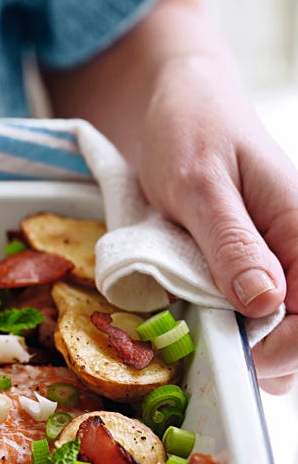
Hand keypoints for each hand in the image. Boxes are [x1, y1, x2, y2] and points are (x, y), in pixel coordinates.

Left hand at [134, 55, 297, 393]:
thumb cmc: (190, 134)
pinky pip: (257, 316)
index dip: (280, 349)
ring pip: (282, 330)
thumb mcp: (200, 188)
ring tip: (204, 339)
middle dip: (265, 355)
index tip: (232, 357)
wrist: (181, 106)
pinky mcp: (255, 267)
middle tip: (209, 351)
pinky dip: (233, 331)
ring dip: (248, 348)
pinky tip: (206, 327)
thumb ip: (232, 244)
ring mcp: (279, 261)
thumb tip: (265, 302)